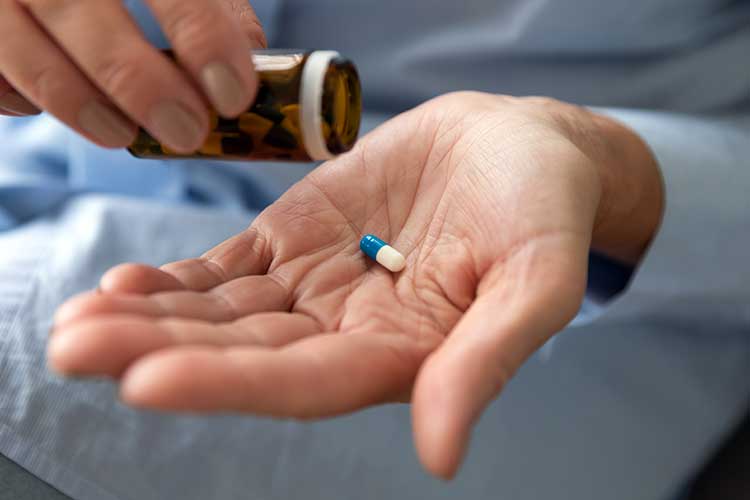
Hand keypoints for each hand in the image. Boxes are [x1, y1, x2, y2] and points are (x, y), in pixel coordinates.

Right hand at [0, 0, 265, 151]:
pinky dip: (21, 97)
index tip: (233, 95)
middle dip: (140, 83)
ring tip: (121, 134)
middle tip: (186, 132)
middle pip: (81, 11)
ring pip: (20, 48)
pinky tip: (52, 104)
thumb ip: (212, 6)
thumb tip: (249, 63)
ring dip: (77, 102)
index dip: (202, 37)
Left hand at [48, 92, 663, 477]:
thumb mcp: (538, 281)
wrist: (521, 147)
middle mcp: (347, 332)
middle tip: (74, 349)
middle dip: (158, 353)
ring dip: (148, 319)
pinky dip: (175, 279)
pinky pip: (227, 267)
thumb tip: (441, 454)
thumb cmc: (544, 212)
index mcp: (403, 356)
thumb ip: (486, 359)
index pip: (303, 383)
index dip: (228, 384)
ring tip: (76, 321)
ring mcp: (316, 285)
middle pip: (243, 354)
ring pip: (221, 314)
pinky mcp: (297, 239)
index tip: (146, 380)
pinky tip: (123, 284)